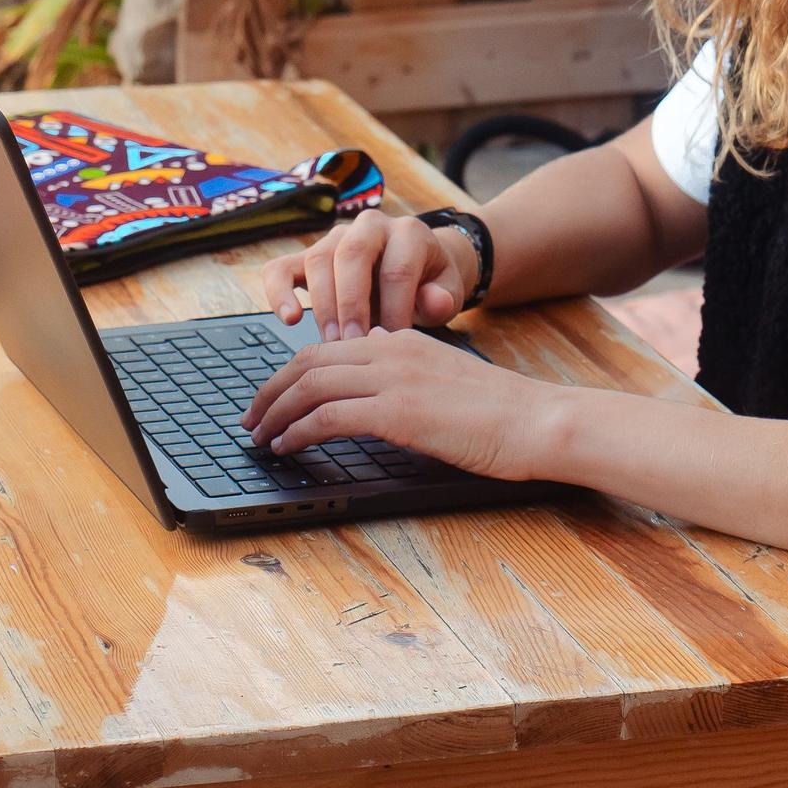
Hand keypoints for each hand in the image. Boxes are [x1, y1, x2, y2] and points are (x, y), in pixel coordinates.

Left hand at [238, 328, 567, 479]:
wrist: (536, 421)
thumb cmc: (499, 413)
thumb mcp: (444, 382)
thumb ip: (407, 379)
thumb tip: (373, 394)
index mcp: (402, 340)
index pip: (328, 348)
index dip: (291, 372)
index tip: (273, 397)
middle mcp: (391, 349)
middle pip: (308, 361)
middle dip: (271, 390)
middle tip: (251, 418)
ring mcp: (393, 378)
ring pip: (310, 384)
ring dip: (276, 412)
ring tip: (259, 436)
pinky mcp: (398, 410)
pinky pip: (328, 415)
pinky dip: (298, 431)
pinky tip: (287, 447)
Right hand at [259, 209, 475, 339]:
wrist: (416, 270)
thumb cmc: (429, 285)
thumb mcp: (447, 291)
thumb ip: (443, 297)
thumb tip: (433, 302)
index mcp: (407, 232)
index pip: (397, 268)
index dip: (394, 308)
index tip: (393, 343)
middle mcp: (368, 226)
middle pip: (352, 255)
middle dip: (351, 304)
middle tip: (353, 343)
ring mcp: (334, 238)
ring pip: (318, 260)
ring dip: (322, 306)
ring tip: (331, 345)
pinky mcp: (306, 257)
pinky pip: (281, 268)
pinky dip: (279, 292)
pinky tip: (288, 318)